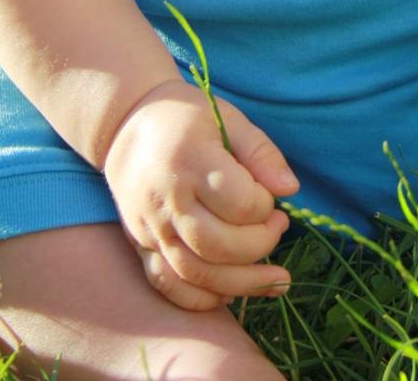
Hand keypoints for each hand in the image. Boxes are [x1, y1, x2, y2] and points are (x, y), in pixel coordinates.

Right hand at [103, 79, 299, 310]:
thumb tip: (290, 189)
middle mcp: (166, 201)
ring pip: (197, 274)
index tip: (269, 194)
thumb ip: (262, 153)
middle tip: (279, 226)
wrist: (126, 125)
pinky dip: (202, 299)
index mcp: (190, 162)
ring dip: (243, 283)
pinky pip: (169, 286)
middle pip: (220, 246)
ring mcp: (150, 228)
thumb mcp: (228, 119)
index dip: (265, 205)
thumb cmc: (186, 118)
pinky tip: (232, 292)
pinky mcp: (140, 245)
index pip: (239, 203)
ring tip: (277, 278)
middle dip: (261, 244)